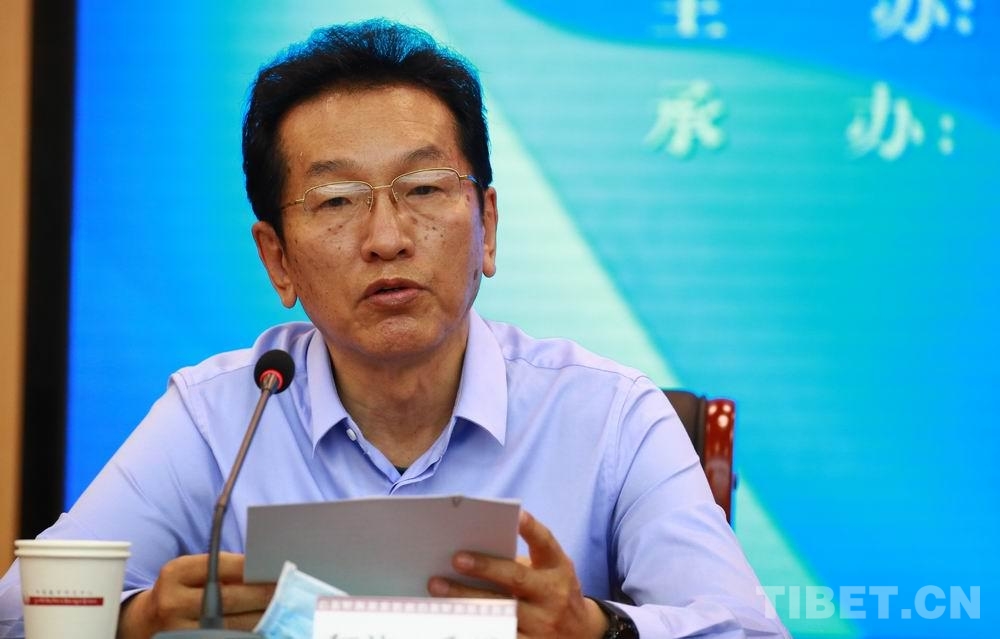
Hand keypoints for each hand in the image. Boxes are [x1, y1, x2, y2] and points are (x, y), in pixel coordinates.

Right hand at [117, 552, 274, 638]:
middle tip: (288, 589)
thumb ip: (224, 567)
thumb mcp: (191, 571)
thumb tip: (266, 567)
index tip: (278, 568)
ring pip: (232, 624)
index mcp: (176, 572)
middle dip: (264, 593)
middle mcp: (173, 601)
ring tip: (282, 607)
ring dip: (262, 616)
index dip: (254, 569)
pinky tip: (264, 626)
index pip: (224, 567)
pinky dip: (247, 633)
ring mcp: (178, 630)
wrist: (144, 621)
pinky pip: (226, 638)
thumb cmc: (180, 589)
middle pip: (231, 597)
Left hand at [427, 510, 608, 638]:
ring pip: (502, 610)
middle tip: (456, 558)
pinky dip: (476, 624)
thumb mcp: (549, 572)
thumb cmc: (552, 592)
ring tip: (438, 586)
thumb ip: (522, 561)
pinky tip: (453, 616)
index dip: (532, 529)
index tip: (517, 516)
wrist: (581, 634)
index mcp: (557, 568)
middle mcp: (553, 594)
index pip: (546, 543)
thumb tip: (474, 549)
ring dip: (467, 598)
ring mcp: (542, 623)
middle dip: (485, 568)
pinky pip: (500, 634)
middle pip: (517, 579)